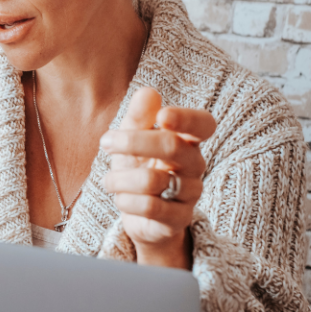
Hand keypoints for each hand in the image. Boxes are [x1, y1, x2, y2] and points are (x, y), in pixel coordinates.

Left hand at [100, 87, 215, 268]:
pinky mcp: (178, 219)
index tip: (162, 116)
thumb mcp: (132, 138)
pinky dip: (125, 200)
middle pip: (171, 146)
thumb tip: (148, 92)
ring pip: (152, 180)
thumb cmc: (139, 167)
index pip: (204, 124)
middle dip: (132, 142)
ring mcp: (189, 194)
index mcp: (188, 140)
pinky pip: (149, 207)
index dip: (187, 118)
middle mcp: (195, 165)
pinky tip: (121, 198)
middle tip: (106, 142)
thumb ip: (139, 117)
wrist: (140, 214)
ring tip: (111, 180)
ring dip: (120, 178)